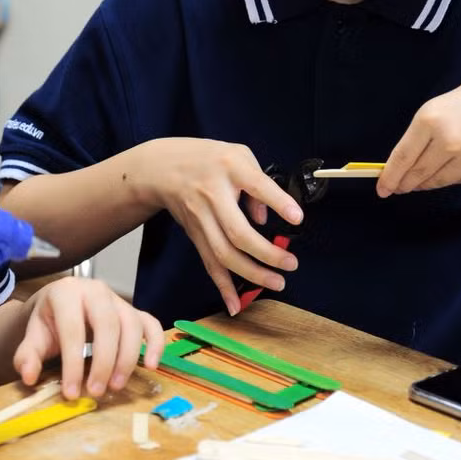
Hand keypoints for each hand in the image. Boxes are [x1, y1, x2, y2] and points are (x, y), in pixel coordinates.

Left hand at [13, 277, 165, 399]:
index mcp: (67, 293)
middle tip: (97, 391)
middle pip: (108, 324)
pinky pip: (151, 323)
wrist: (59, 303)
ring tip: (116, 386)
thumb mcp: (32, 336)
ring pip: (132, 325)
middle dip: (104, 361)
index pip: (73, 328)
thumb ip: (27, 356)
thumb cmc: (48, 321)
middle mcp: (96, 291)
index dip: (73, 362)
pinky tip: (152, 366)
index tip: (71, 392)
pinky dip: (156, 343)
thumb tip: (30, 376)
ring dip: (128, 358)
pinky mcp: (133, 311)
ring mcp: (118, 299)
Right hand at [130, 138, 301, 315]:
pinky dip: (223, 287)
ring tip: (276, 282)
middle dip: (267, 254)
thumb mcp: (238, 155)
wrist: (162, 167)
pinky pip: (209, 263)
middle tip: (290, 264)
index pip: (256, 186)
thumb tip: (266, 219)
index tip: (297, 218)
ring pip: (224, 254)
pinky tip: (236, 305)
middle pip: (238, 232)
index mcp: (229, 168)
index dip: (277, 202)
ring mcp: (200, 218)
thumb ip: (258, 182)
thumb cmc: (208, 159)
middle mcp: (212, 195)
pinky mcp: (194, 234)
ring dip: (251, 274)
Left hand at [377, 62, 460, 195]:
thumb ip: (418, 138)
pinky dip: (451, 177)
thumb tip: (402, 169)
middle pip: (418, 174)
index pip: (403, 158)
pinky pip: (460, 180)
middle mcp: (449, 141)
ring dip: (426, 183)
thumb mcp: (436, 109)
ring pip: (438, 181)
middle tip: (398, 187)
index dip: (390, 177)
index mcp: (430, 120)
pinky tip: (452, 167)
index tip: (382, 189)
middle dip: (406, 183)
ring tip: (421, 179)